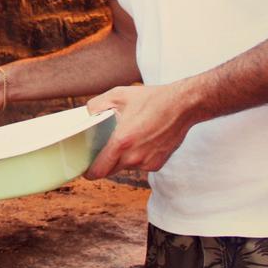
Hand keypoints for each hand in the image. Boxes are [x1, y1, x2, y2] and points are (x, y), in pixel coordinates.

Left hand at [84, 81, 199, 178]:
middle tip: (101, 149)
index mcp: (122, 142)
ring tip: (126, 139)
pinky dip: (136, 157)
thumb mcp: (118, 95)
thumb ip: (96, 106)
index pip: (99, 170)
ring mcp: (147, 163)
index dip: (89, 171)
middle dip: (104, 163)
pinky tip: (141, 141)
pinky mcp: (157, 165)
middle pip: (110, 170)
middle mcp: (134, 157)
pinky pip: (139, 165)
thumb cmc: (151, 100)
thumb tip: (87, 115)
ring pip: (125, 167)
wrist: (182, 106)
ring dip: (121, 159)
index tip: (84, 169)